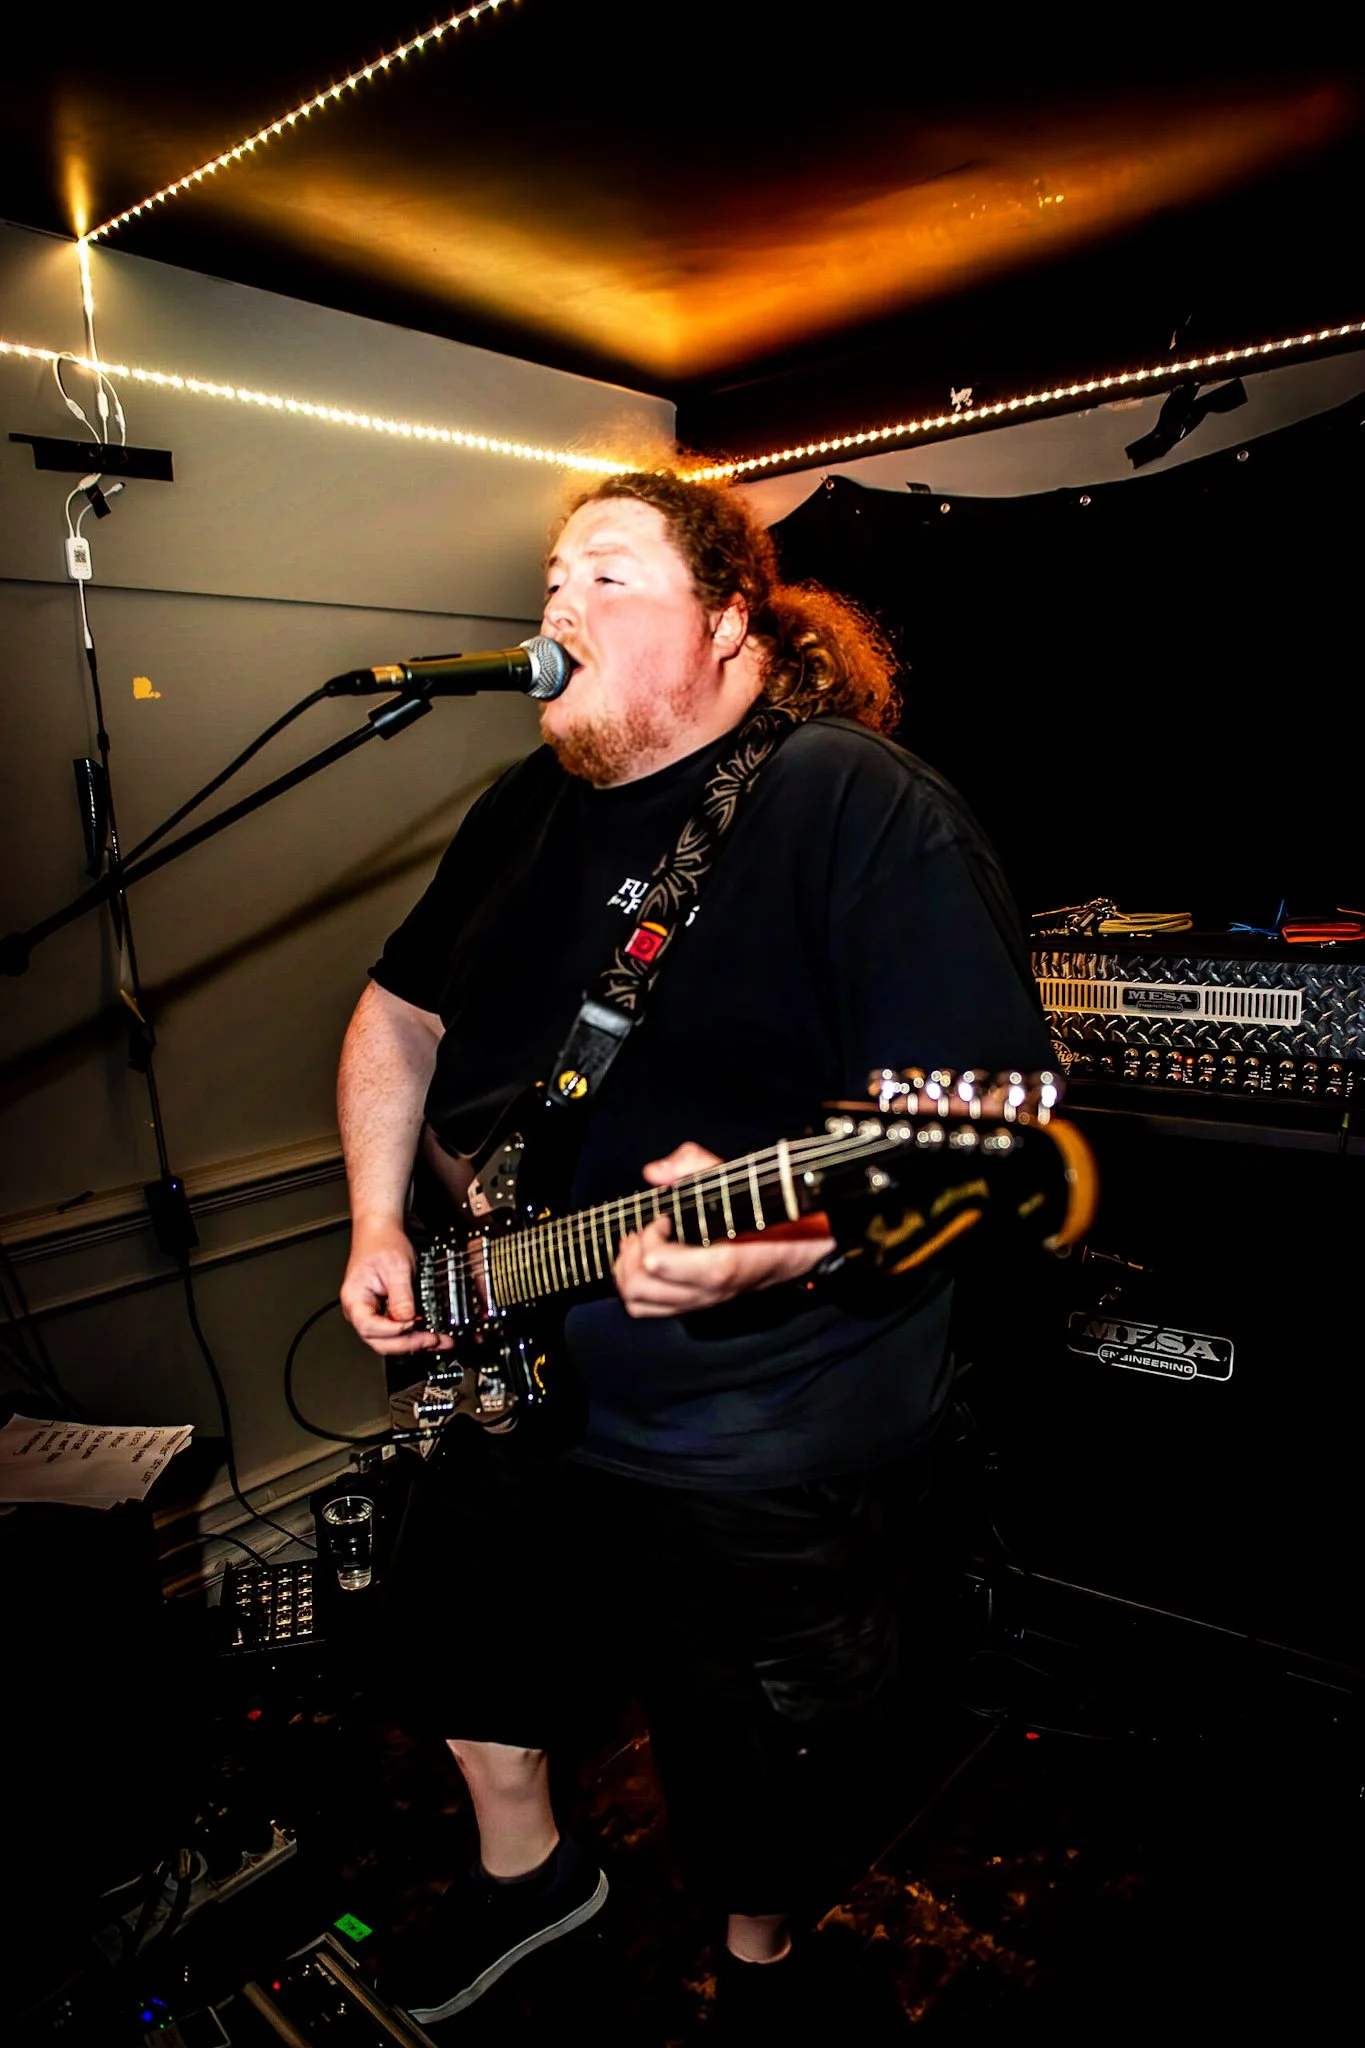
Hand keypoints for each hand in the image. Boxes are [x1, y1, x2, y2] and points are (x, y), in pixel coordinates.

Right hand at [340, 1220, 451, 1355]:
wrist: (381, 1231)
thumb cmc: (381, 1243)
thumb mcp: (395, 1267)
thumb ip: (401, 1296)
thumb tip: (407, 1319)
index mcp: (355, 1299)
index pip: (369, 1327)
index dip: (392, 1330)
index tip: (412, 1323)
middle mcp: (360, 1311)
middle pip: (380, 1341)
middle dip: (407, 1343)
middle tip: (431, 1339)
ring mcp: (372, 1313)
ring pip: (390, 1340)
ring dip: (414, 1342)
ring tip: (438, 1340)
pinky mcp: (385, 1313)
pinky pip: (398, 1330)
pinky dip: (415, 1334)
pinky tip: (432, 1334)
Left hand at [613, 1142, 834, 1319]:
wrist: (801, 1248)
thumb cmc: (769, 1213)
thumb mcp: (737, 1178)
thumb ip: (694, 1166)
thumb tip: (656, 1172)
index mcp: (720, 1264)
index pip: (659, 1263)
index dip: (650, 1233)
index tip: (664, 1215)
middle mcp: (706, 1292)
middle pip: (638, 1286)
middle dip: (632, 1251)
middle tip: (647, 1229)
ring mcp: (699, 1303)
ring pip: (637, 1302)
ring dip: (625, 1270)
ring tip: (638, 1244)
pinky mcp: (693, 1306)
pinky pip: (648, 1308)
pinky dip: (634, 1285)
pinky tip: (643, 1258)